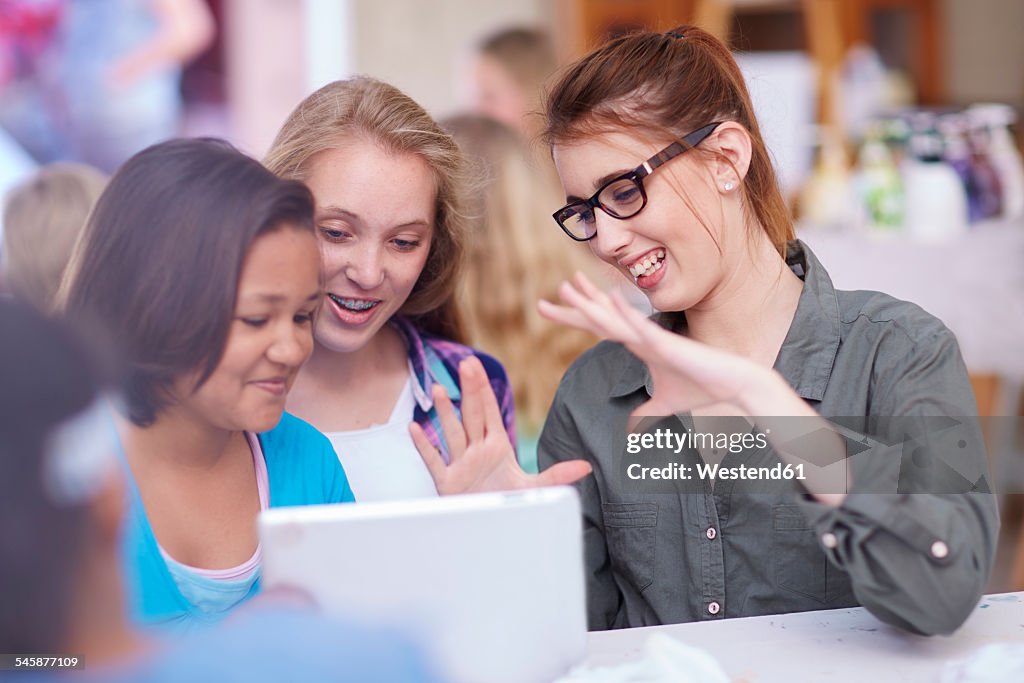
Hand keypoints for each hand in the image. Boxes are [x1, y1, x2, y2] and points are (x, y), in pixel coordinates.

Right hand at [410, 356, 591, 494]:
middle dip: (469, 390)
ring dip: (444, 412)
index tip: (477, 366)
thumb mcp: (533, 488)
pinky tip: (415, 428)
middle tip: (465, 363)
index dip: (484, 389)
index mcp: (496, 446)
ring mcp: (460, 464)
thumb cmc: (505, 501)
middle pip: (471, 415)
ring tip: (438, 388)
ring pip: (452, 433)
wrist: (488, 526)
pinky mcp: (447, 482)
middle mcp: (477, 450)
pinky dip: (424, 445)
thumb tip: (586, 466)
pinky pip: (434, 460)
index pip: (490, 413)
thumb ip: (557, 475)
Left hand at [538, 273, 773, 418]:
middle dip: (571, 310)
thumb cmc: (701, 388)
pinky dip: (626, 313)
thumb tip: (632, 427)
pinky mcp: (668, 343)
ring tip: (565, 288)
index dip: (576, 319)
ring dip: (590, 303)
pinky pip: (642, 326)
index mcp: (638, 346)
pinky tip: (610, 298)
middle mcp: (641, 337)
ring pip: (614, 318)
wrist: (732, 383)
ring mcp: (653, 338)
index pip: (600, 329)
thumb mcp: (665, 404)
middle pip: (599, 320)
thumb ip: (646, 411)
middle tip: (541, 304)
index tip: (550, 311)